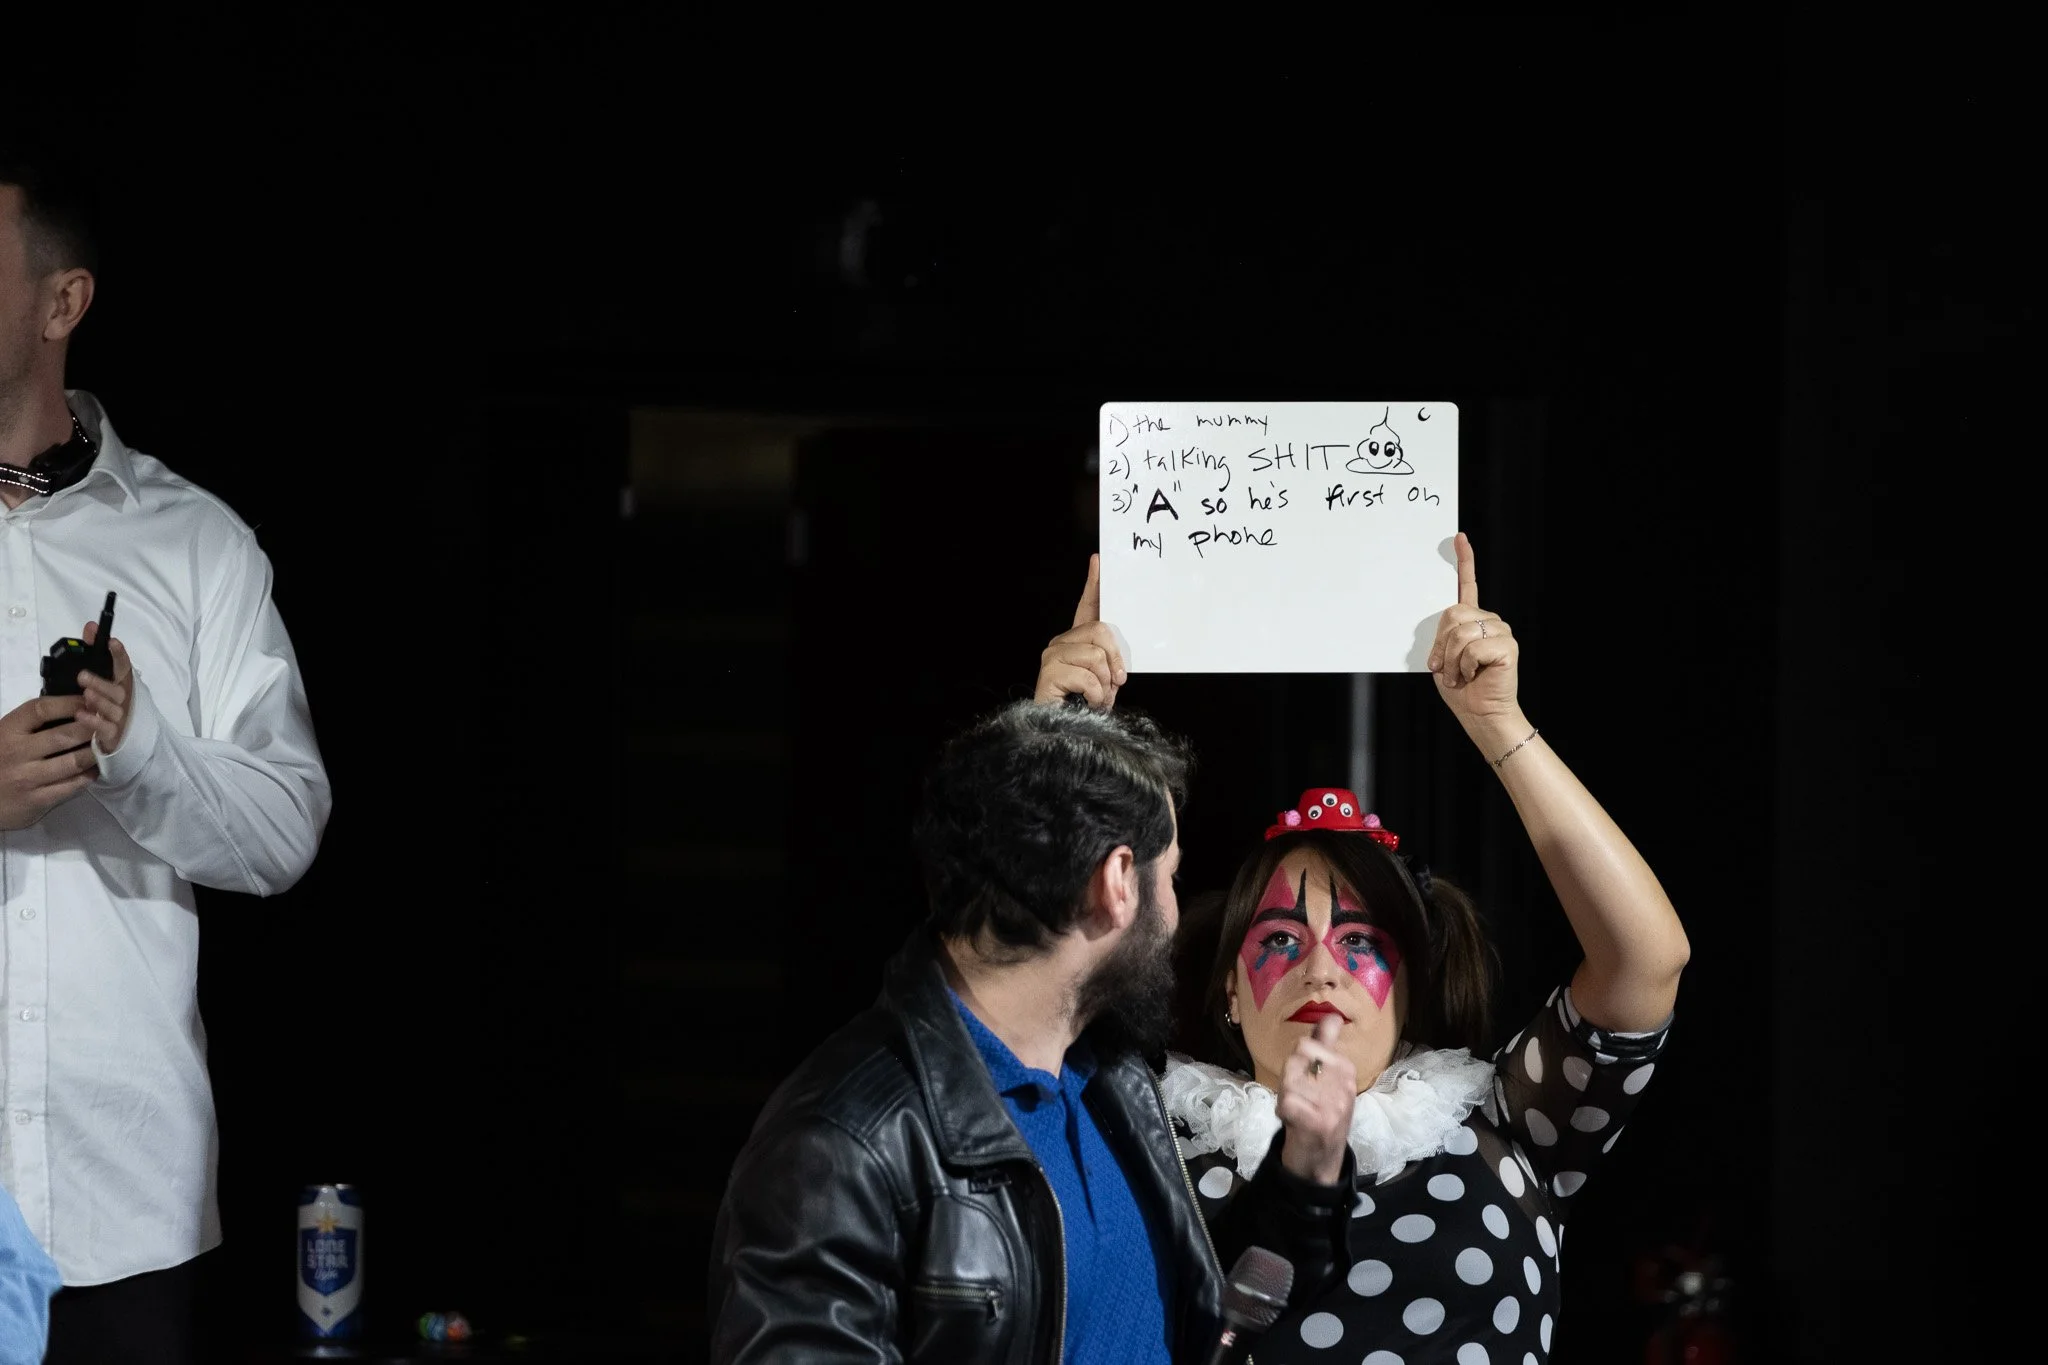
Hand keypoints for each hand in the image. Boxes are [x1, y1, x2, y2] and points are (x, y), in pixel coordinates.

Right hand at [0, 694, 98, 828]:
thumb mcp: (5, 735)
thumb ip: (30, 724)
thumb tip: (74, 706)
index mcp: (7, 731)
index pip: (41, 709)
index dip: (70, 702)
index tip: (90, 700)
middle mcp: (16, 752)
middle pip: (63, 735)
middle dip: (92, 728)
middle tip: (110, 724)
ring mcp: (27, 778)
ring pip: (73, 762)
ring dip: (95, 753)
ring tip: (108, 746)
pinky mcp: (36, 800)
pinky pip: (71, 786)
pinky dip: (88, 776)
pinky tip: (96, 769)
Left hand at [77, 620, 134, 756]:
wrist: (127, 740)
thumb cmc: (113, 705)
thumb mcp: (105, 678)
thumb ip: (96, 653)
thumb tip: (91, 627)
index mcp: (123, 685)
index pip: (124, 667)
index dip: (119, 654)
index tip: (112, 642)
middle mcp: (126, 700)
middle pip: (118, 690)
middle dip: (102, 681)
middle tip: (82, 676)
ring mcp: (122, 718)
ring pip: (114, 708)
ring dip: (101, 700)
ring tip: (86, 694)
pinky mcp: (115, 736)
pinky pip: (106, 728)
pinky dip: (94, 721)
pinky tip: (81, 715)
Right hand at [1033, 554, 1127, 707]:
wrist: (1066, 734)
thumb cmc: (1087, 707)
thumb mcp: (1107, 679)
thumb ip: (1112, 662)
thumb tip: (1122, 663)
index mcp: (1077, 642)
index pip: (1086, 607)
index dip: (1093, 584)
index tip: (1099, 561)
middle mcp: (1060, 644)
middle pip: (1100, 631)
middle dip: (1116, 659)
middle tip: (1117, 682)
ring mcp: (1052, 656)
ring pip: (1096, 655)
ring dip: (1106, 683)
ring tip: (1100, 698)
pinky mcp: (1049, 673)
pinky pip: (1087, 677)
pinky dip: (1097, 695)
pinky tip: (1090, 704)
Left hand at [1275, 1015, 1356, 1186]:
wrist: (1321, 1158)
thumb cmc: (1321, 1110)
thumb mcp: (1329, 1076)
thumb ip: (1325, 1043)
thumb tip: (1330, 1014)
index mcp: (1346, 1068)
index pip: (1308, 1043)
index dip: (1299, 1060)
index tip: (1309, 1078)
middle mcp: (1343, 1084)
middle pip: (1296, 1058)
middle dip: (1290, 1076)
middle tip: (1300, 1095)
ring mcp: (1332, 1104)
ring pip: (1288, 1081)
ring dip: (1285, 1096)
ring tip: (1298, 1108)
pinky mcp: (1316, 1122)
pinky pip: (1286, 1102)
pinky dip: (1282, 1110)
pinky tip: (1292, 1119)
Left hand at [1425, 532, 1521, 724]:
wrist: (1479, 712)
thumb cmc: (1460, 687)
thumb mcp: (1441, 657)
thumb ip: (1443, 635)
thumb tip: (1445, 623)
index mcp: (1473, 620)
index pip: (1468, 583)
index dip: (1464, 560)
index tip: (1458, 538)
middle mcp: (1490, 621)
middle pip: (1452, 614)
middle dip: (1440, 645)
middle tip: (1444, 668)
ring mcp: (1501, 632)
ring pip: (1460, 632)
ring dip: (1450, 660)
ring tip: (1458, 675)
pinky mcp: (1508, 646)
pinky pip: (1473, 648)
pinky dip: (1464, 666)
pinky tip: (1474, 674)